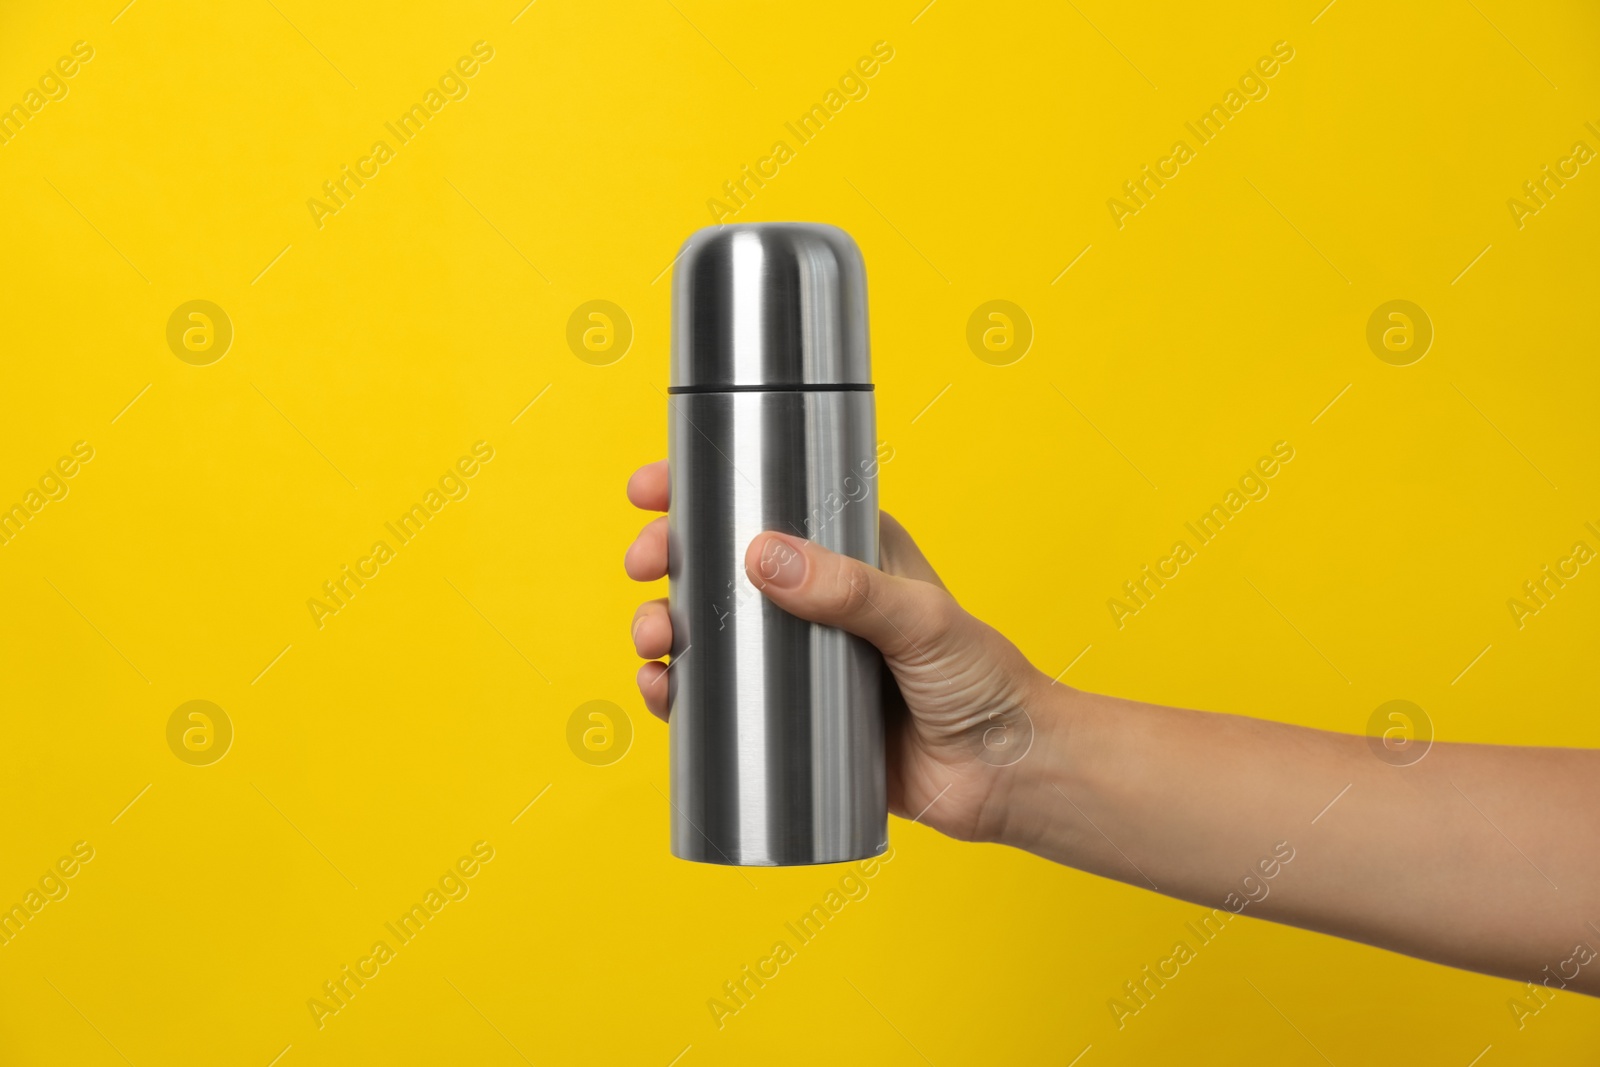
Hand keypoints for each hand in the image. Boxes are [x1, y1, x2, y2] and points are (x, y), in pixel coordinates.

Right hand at [624, 459, 1057, 843]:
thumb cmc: (984, 682)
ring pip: (708, 631)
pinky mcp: (790, 720)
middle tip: (645, 566)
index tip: (652, 489)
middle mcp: (814, 598)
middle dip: (668, 558)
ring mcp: (798, 659)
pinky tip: (661, 691)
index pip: (766, 502)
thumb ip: (849, 589)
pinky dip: (678, 693)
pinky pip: (718, 702)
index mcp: (849, 551)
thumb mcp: (920, 619)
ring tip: (654, 638)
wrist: (1004, 776)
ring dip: (664, 625)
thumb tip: (761, 557)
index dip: (703, 489)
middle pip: (719, 565)